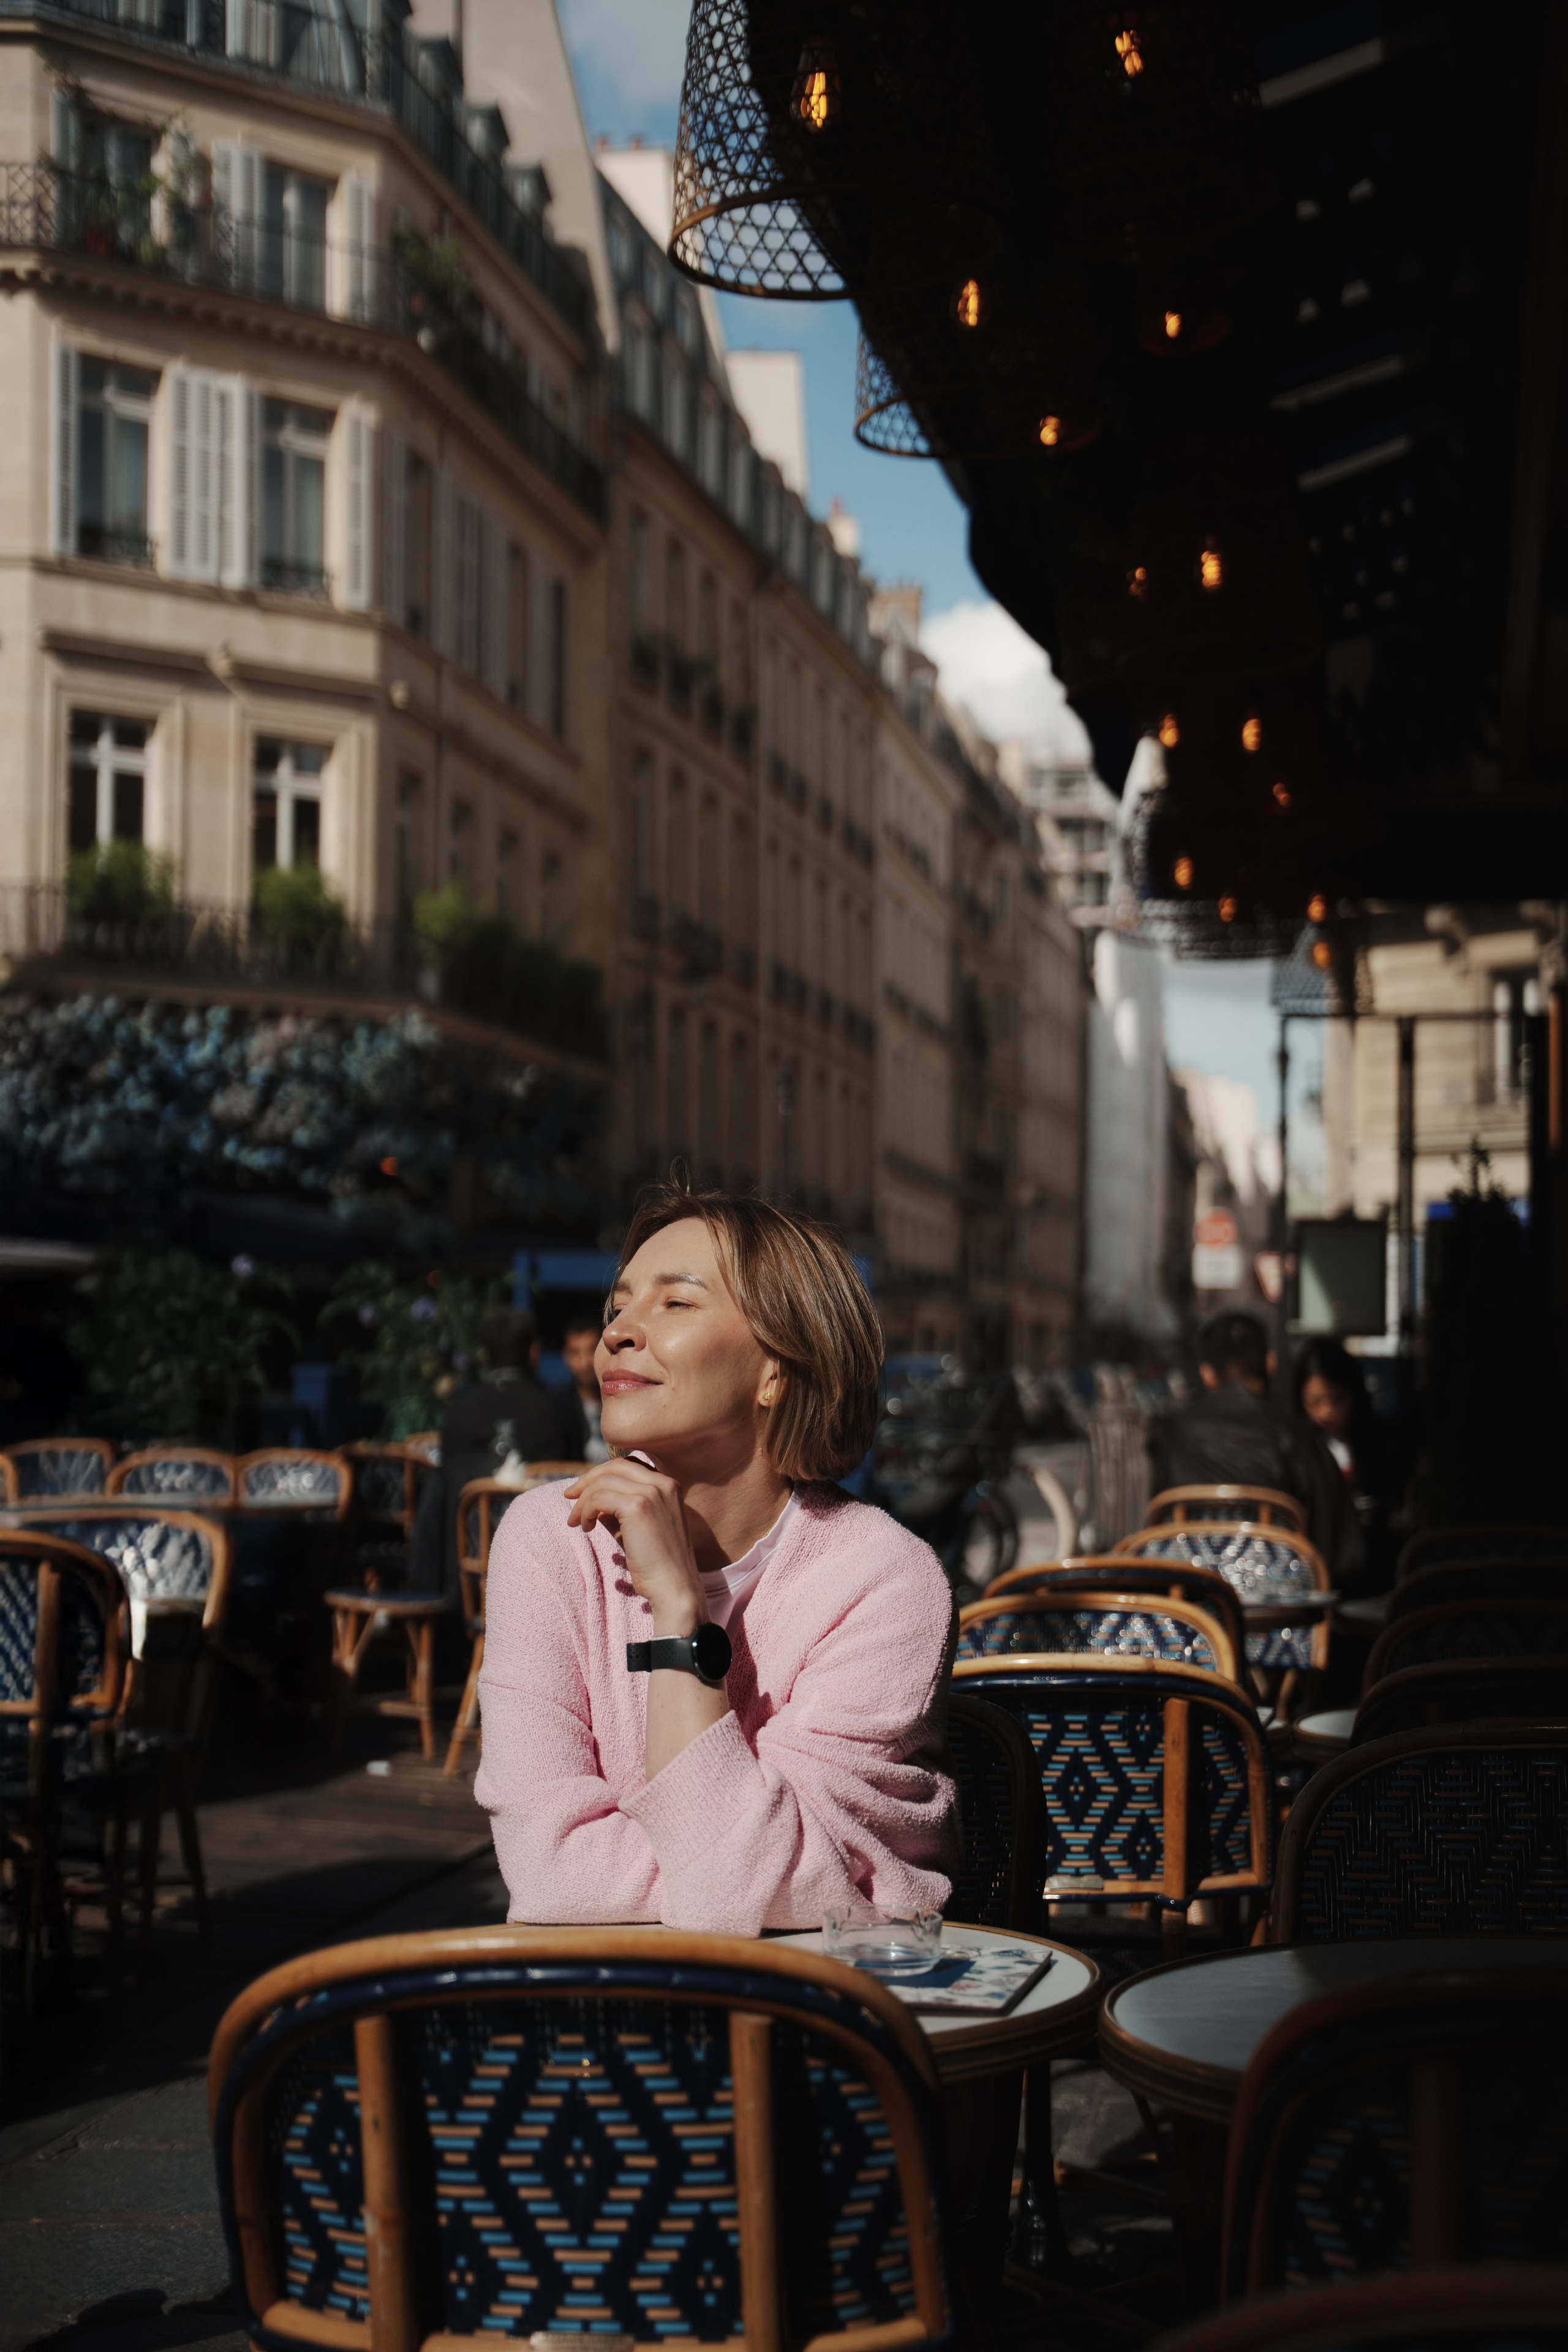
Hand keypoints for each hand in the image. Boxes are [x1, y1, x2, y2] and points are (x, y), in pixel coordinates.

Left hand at [564, 1458, 705, 1635]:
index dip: (603, 1474)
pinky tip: (585, 1528)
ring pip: (603, 1482)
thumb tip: (593, 1501)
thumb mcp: (639, 1528)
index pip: (629, 1465)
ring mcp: (652, 1493)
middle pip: (615, 1467)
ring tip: (577, 1522)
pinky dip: (585, 1511)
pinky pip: (599, 1498)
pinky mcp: (638, 1507)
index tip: (584, 1490)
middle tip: (569, 1496)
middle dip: (588, 1480)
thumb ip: (620, 1509)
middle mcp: (663, 1483)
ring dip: (583, 1501)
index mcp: (669, 1485)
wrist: (673, 1587)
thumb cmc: (657, 1564)